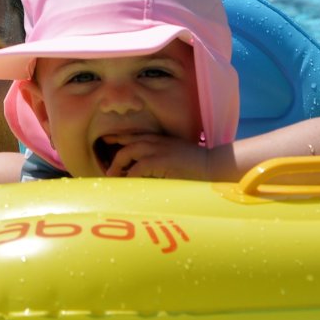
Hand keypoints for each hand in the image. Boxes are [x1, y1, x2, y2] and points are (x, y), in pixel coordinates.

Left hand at [105, 134, 222, 180]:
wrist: (212, 165)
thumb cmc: (196, 165)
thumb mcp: (176, 156)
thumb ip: (161, 160)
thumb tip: (146, 172)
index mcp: (160, 139)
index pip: (134, 135)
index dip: (119, 138)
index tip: (107, 141)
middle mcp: (156, 141)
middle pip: (127, 143)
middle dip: (115, 157)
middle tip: (109, 171)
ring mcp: (157, 150)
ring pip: (128, 153)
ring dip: (118, 166)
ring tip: (114, 178)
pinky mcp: (160, 161)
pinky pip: (138, 168)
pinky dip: (130, 175)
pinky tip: (128, 183)